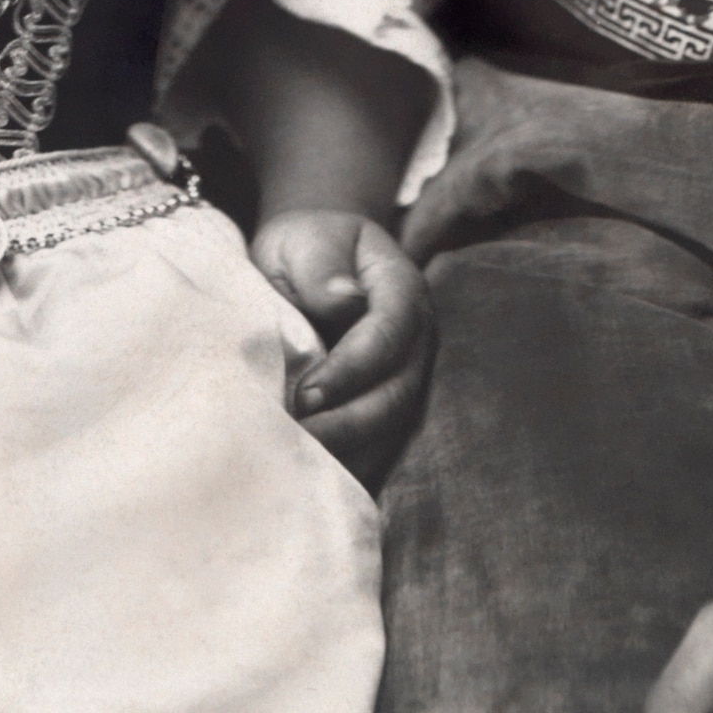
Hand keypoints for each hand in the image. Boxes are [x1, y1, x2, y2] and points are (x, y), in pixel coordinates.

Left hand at [250, 207, 435, 490]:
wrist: (306, 264)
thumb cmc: (302, 248)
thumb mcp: (304, 240)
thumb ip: (321, 264)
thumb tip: (344, 299)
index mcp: (401, 287)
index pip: (388, 334)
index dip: (351, 368)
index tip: (306, 395)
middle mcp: (415, 338)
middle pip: (397, 392)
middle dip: (349, 422)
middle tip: (298, 438)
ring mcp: (406, 376)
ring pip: (391, 428)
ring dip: (349, 451)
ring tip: (299, 463)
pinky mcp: (386, 407)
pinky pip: (378, 446)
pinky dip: (349, 463)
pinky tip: (311, 473)